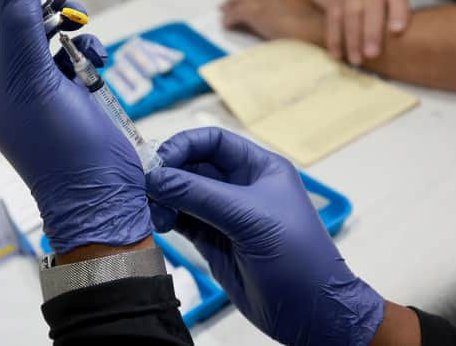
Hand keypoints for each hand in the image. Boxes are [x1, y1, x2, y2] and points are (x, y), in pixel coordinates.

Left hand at [0, 0, 151, 253]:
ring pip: (51, 38)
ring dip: (68, 26)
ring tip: (80, 24)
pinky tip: (96, 59)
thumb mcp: (32, 76)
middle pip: (20, 24)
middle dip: (42, 4)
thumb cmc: (58, 144)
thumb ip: (22, 20)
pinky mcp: (71, 96)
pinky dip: (87, 51)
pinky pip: (75, 57)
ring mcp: (42, 90)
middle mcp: (10, 84)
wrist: (100, 191)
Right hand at [146, 128, 383, 344]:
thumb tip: (154, 177)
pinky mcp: (212, 239)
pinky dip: (166, 218)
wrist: (309, 312)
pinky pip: (182, 219)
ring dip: (163, 197)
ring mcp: (224, 214)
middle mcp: (239, 186)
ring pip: (183, 193)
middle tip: (146, 186)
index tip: (160, 161)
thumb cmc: (296, 256)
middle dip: (168, 173)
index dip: (184, 145)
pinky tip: (157, 223)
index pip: (214, 141)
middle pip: (194, 165)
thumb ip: (199, 195)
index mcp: (258, 168)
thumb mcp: (249, 218)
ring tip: (152, 210)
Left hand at [221, 0, 323, 43]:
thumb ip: (285, 1)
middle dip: (233, 0)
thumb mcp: (300, 4)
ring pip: (234, 3)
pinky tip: (227, 27)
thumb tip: (274, 10)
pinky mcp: (252, 12)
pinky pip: (233, 16)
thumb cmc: (315, 22)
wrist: (317, 30)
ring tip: (224, 19)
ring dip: (229, 11)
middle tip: (225, 8)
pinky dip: (228, 22)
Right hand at [323, 0, 409, 64]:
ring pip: (351, 19)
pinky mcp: (333, 5)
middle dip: (371, 34)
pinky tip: (337, 55)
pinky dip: (334, 41)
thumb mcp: (387, 6)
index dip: (398, 15)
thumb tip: (400, 51)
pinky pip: (333, 24)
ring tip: (356, 61)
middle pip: (372, 12)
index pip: (396, 2)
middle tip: (372, 55)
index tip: (397, 30)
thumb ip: (394, 22)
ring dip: (353, 42)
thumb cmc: (372, 6)